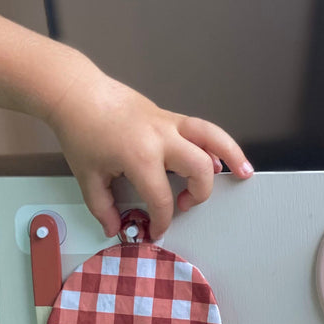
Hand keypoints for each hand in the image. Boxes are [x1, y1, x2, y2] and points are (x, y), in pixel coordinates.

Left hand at [48, 74, 252, 239]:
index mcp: (140, 157)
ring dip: (232, 156)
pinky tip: (223, 157)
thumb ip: (103, 208)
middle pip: (200, 169)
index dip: (162, 220)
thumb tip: (115, 229)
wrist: (78, 94)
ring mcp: (168, 123)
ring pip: (212, 137)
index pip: (162, 199)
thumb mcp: (87, 177)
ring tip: (245, 174)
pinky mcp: (169, 116)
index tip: (157, 229)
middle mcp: (161, 139)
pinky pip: (201, 129)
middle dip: (199, 194)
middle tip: (185, 205)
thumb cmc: (81, 132)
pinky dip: (217, 142)